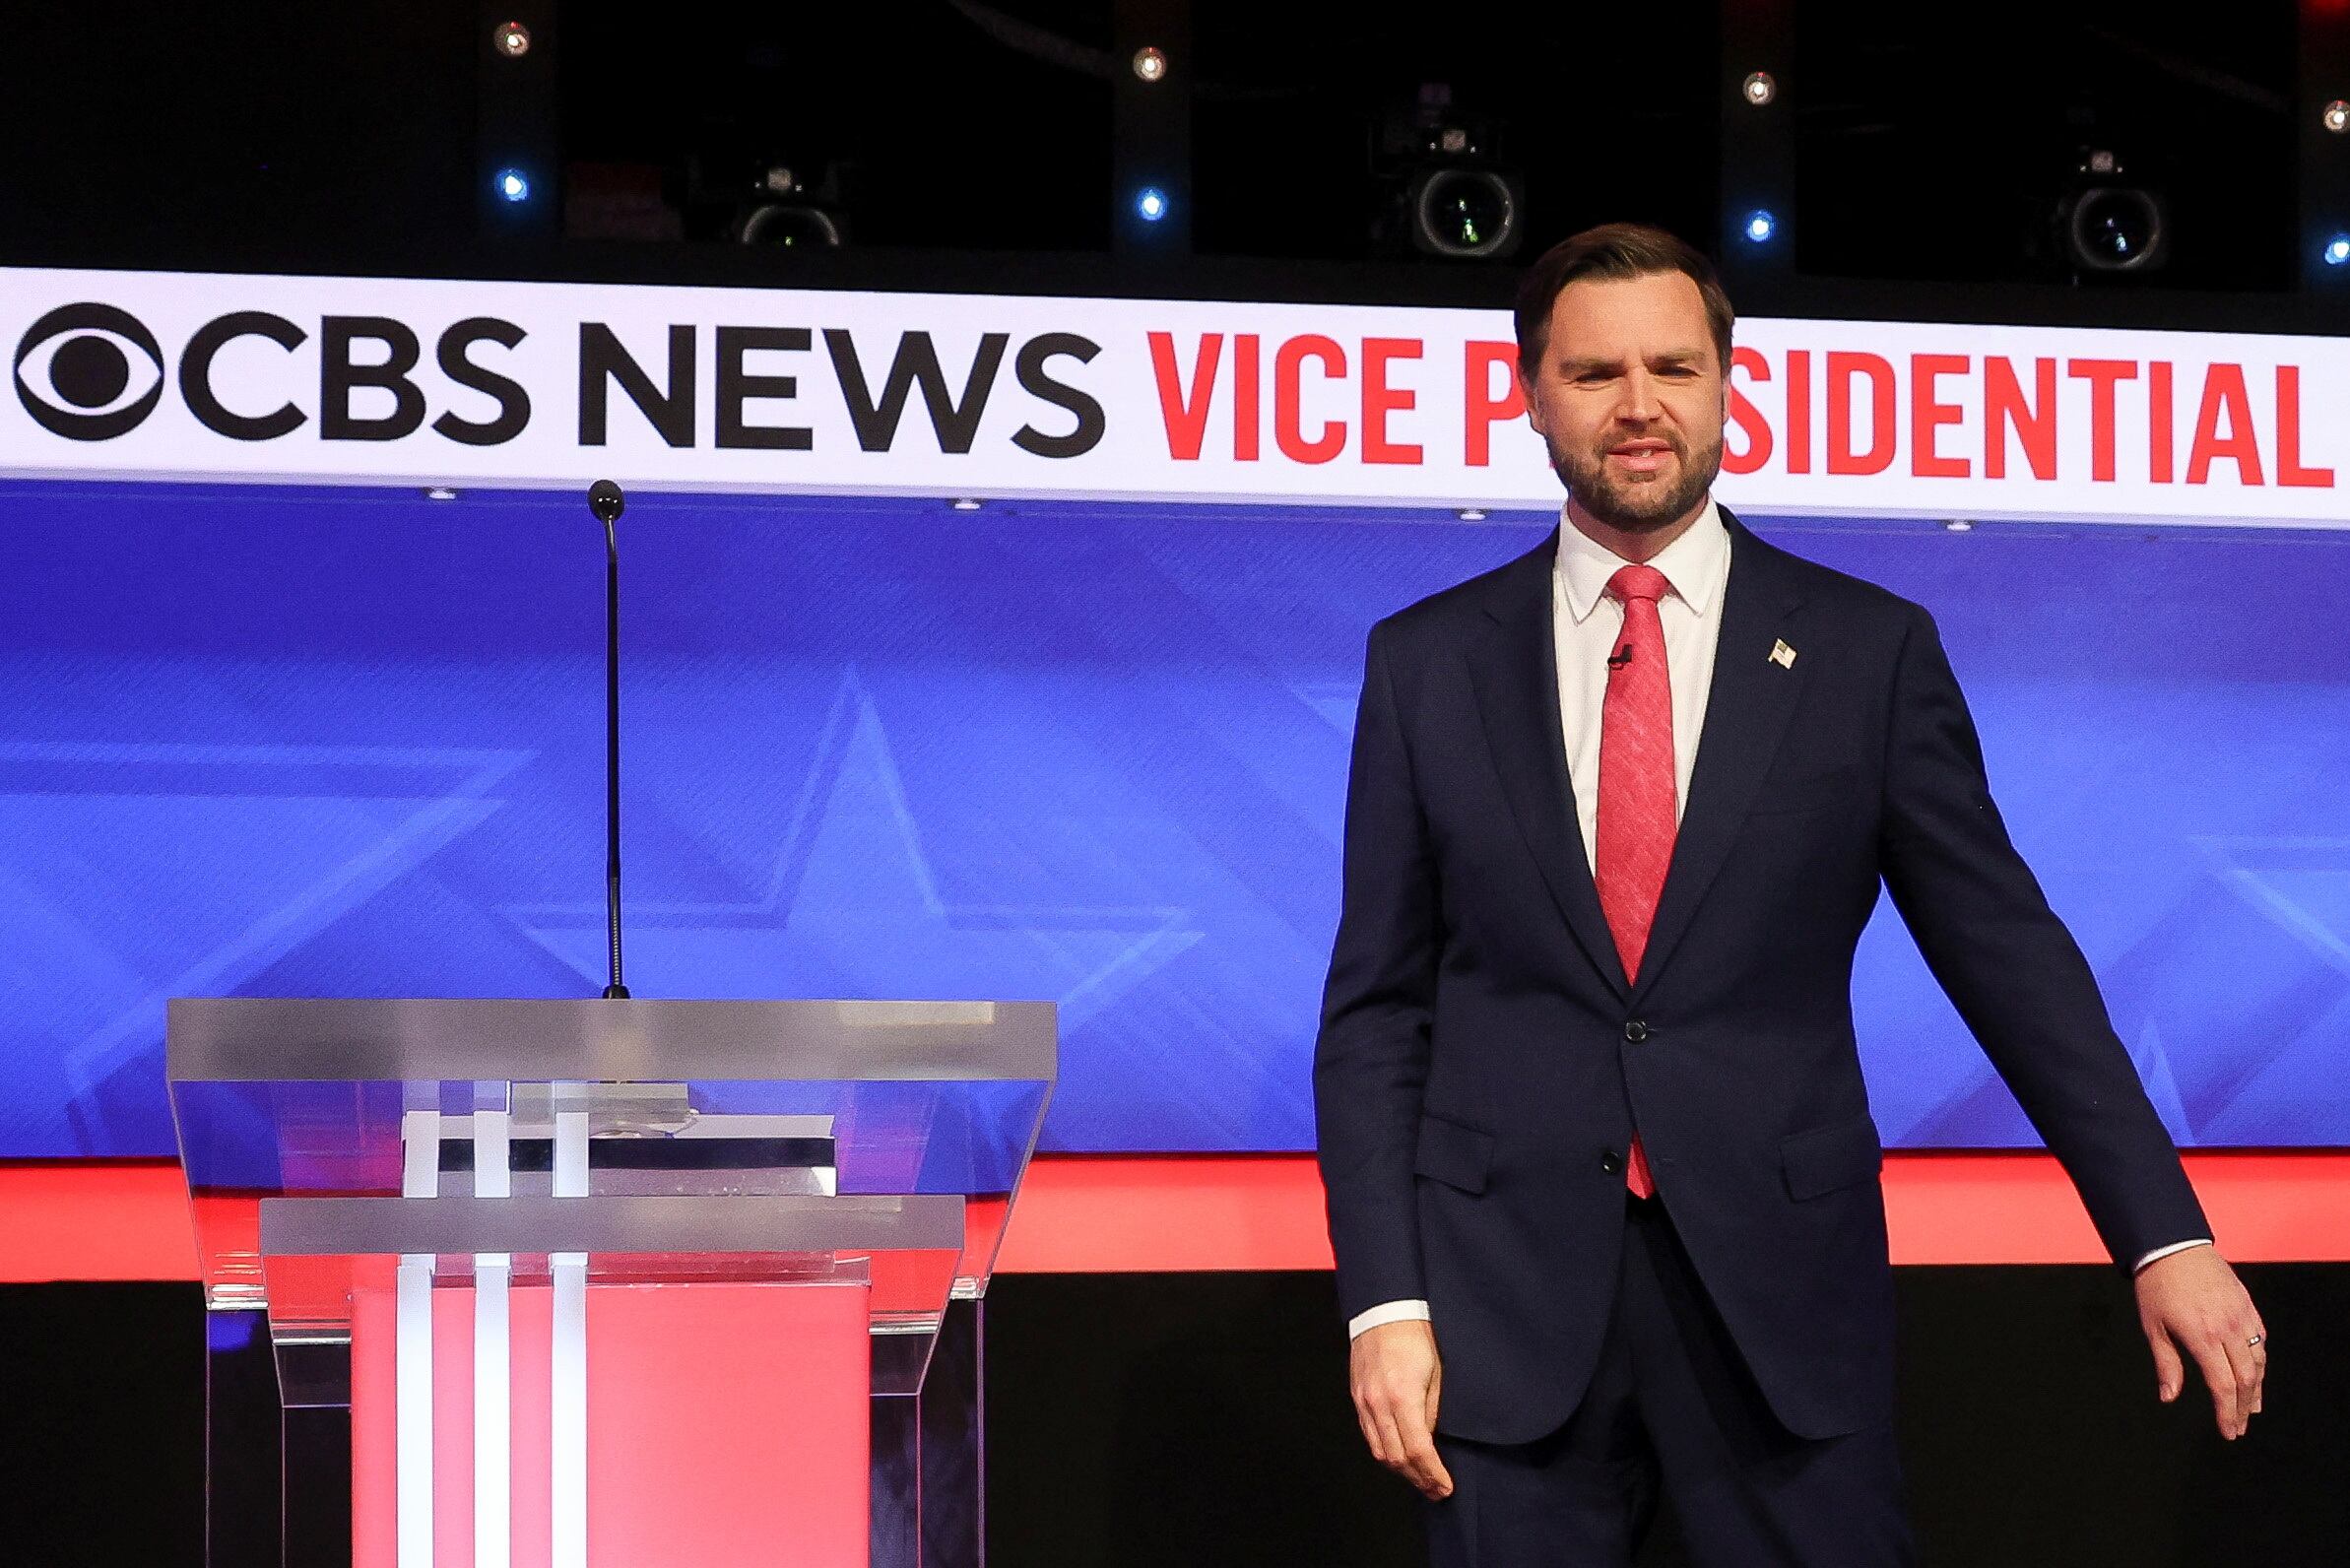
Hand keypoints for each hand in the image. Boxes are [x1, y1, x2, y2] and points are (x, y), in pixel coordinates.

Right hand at [1349, 1318, 1454, 1499]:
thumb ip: (1433, 1411)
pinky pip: (1369, 1435)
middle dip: (1418, 1479)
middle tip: (1436, 1490)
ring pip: (1379, 1451)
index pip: (1418, 1451)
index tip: (1445, 1486)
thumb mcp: (1437, 1374)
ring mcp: (1364, 1401)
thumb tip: (1432, 1440)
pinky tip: (1399, 1456)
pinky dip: (1385, 1451)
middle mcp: (1378, 1403)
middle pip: (1396, 1458)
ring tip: (1419, 1478)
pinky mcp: (1357, 1397)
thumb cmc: (1415, 1336)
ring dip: (1400, 1470)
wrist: (1385, 1311)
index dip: (1432, 1474)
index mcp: (1403, 1397)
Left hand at [2135, 1246, 2264, 1438]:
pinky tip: (2254, 1372)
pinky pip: (2261, 1338)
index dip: (2227, 1413)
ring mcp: (2242, 1315)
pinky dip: (2260, 1360)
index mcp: (2203, 1337)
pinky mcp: (2247, 1304)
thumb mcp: (2153, 1326)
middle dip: (2243, 1407)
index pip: (2223, 1386)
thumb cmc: (2156, 1286)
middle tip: (2239, 1426)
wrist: (2172, 1245)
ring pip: (2259, 1360)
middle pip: (2246, 1379)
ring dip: (2256, 1388)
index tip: (2228, 1432)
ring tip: (2250, 1407)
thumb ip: (2166, 1364)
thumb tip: (2169, 1398)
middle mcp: (2228, 1329)